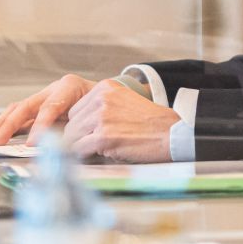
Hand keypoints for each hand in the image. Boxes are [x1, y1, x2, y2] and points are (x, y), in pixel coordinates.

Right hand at [0, 74, 96, 145]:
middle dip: (9, 125)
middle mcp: (53, 90)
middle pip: (26, 106)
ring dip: (1, 126)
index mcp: (70, 87)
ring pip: (18, 110)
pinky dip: (6, 126)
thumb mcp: (96, 113)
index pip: (50, 107)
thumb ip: (80, 128)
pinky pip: (19, 116)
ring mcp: (44, 98)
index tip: (32, 143)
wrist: (110, 99)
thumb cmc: (104, 107)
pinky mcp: (39, 108)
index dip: (40, 125)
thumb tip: (64, 145)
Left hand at [64, 79, 178, 162]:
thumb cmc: (151, 123)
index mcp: (105, 88)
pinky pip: (79, 149)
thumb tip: (78, 125)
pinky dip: (85, 156)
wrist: (171, 133)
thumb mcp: (125, 102)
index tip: (90, 133)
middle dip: (78, 136)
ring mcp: (101, 118)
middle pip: (71, 123)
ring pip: (71, 137)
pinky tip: (99, 154)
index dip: (81, 124)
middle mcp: (101, 99)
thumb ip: (102, 107)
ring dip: (81, 147)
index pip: (75, 109)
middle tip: (93, 145)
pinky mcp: (103, 137)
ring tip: (98, 150)